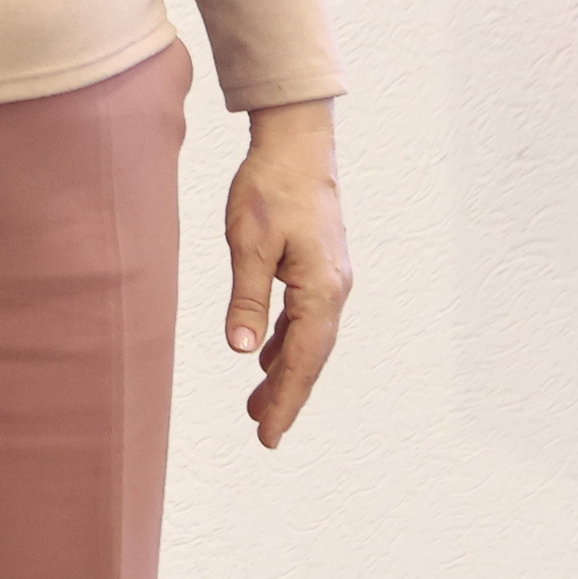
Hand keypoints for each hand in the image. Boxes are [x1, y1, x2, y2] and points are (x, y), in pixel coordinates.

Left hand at [223, 98, 351, 448]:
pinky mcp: (321, 266)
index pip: (303, 360)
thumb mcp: (249, 243)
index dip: (285, 400)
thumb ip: (247, 298)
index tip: (268, 436)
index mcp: (321, 290)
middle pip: (311, 357)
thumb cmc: (270, 187)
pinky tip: (268, 354)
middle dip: (287, 394)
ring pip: (309, 338)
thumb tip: (243, 351)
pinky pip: (306, 317)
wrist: (297, 142)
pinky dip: (288, 341)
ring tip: (258, 402)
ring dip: (286, 370)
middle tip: (261, 431)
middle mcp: (335, 290)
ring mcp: (330, 278)